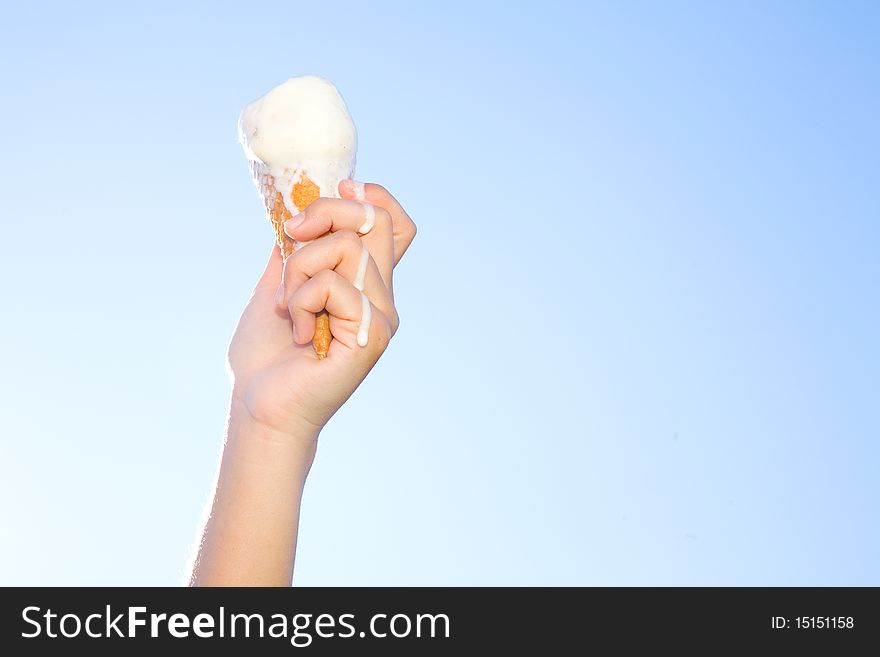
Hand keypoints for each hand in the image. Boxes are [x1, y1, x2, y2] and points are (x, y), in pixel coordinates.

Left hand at [227, 180, 416, 435]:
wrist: (260, 407)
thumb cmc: (266, 358)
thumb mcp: (276, 289)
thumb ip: (292, 254)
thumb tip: (292, 215)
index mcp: (364, 285)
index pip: (395, 227)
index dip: (376, 198)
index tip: (340, 188)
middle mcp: (381, 298)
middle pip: (377, 220)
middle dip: (328, 211)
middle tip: (291, 233)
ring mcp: (380, 317)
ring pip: (348, 249)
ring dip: (300, 269)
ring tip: (287, 308)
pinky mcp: (371, 336)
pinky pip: (336, 286)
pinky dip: (302, 301)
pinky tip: (298, 334)